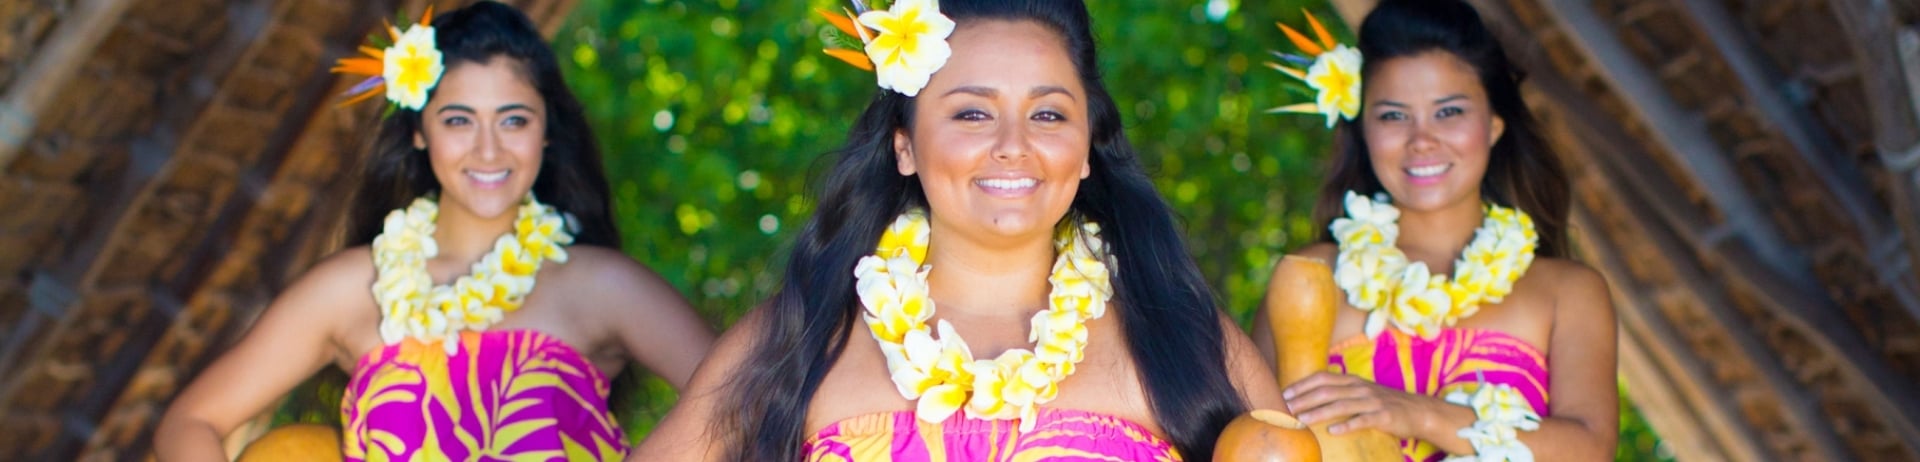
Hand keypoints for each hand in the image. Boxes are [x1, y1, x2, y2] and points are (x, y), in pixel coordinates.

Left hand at [1282, 371, 1449, 438]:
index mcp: (1352, 380)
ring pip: (1340, 405)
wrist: (1417, 411)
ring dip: (1318, 412)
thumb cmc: (1382, 404)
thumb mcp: (1360, 392)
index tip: (1283, 394)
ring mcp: (1371, 401)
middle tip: (1284, 409)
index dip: (1301, 385)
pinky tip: (1332, 431)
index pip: (1321, 378)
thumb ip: (1339, 392)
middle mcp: (1359, 387)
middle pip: (1326, 391)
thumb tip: (1310, 398)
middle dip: (1303, 399)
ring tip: (1301, 420)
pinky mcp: (1383, 416)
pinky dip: (1346, 425)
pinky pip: (1362, 420)